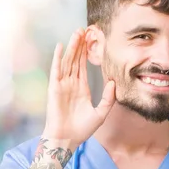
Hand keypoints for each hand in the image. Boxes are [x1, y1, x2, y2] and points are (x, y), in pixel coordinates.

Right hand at [42, 28, 114, 149]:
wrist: (68, 139)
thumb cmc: (82, 129)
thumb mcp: (101, 113)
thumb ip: (109, 98)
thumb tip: (113, 82)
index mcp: (81, 88)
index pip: (83, 66)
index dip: (86, 53)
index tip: (90, 40)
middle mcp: (71, 84)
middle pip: (75, 60)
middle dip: (79, 45)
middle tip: (84, 29)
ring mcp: (62, 85)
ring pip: (67, 62)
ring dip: (71, 47)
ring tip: (76, 33)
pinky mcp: (55, 88)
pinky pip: (56, 71)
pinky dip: (58, 58)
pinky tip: (60, 46)